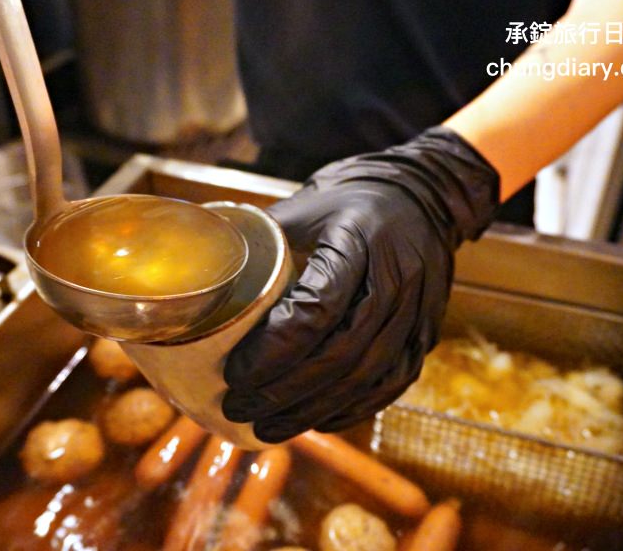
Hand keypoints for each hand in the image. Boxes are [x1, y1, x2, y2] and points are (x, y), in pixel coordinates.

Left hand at [222, 127, 499, 442]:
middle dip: (284, 390)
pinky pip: (392, 383)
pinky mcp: (426, 333)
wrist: (422, 196)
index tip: (234, 370)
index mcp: (358, 240)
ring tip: (267, 426)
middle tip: (239, 405)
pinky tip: (317, 419)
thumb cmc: (349, 201)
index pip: (317, 309)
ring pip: (367, 376)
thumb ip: (258, 244)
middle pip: (341, 353)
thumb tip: (196, 276)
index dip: (272, 350)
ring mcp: (418, 310)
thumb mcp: (301, 209)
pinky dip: (353, 408)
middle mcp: (396, 278)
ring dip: (313, 409)